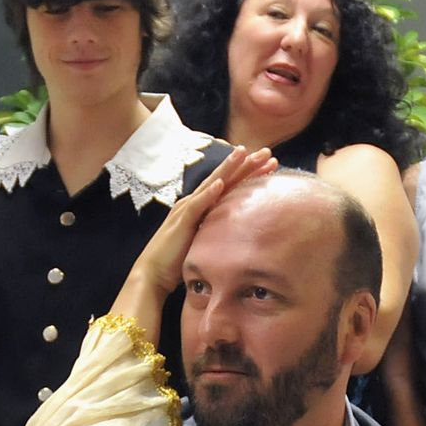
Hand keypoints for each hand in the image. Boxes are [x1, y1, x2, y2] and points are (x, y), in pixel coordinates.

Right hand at [123, 147, 277, 300]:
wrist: (153, 273)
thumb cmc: (179, 260)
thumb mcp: (206, 242)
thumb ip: (220, 233)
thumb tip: (243, 236)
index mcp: (204, 207)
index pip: (231, 186)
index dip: (250, 174)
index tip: (271, 164)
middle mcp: (196, 202)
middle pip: (225, 179)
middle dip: (246, 164)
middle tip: (268, 152)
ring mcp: (188, 210)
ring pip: (212, 184)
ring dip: (228, 168)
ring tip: (244, 154)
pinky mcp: (181, 222)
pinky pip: (197, 206)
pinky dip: (208, 194)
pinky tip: (220, 183)